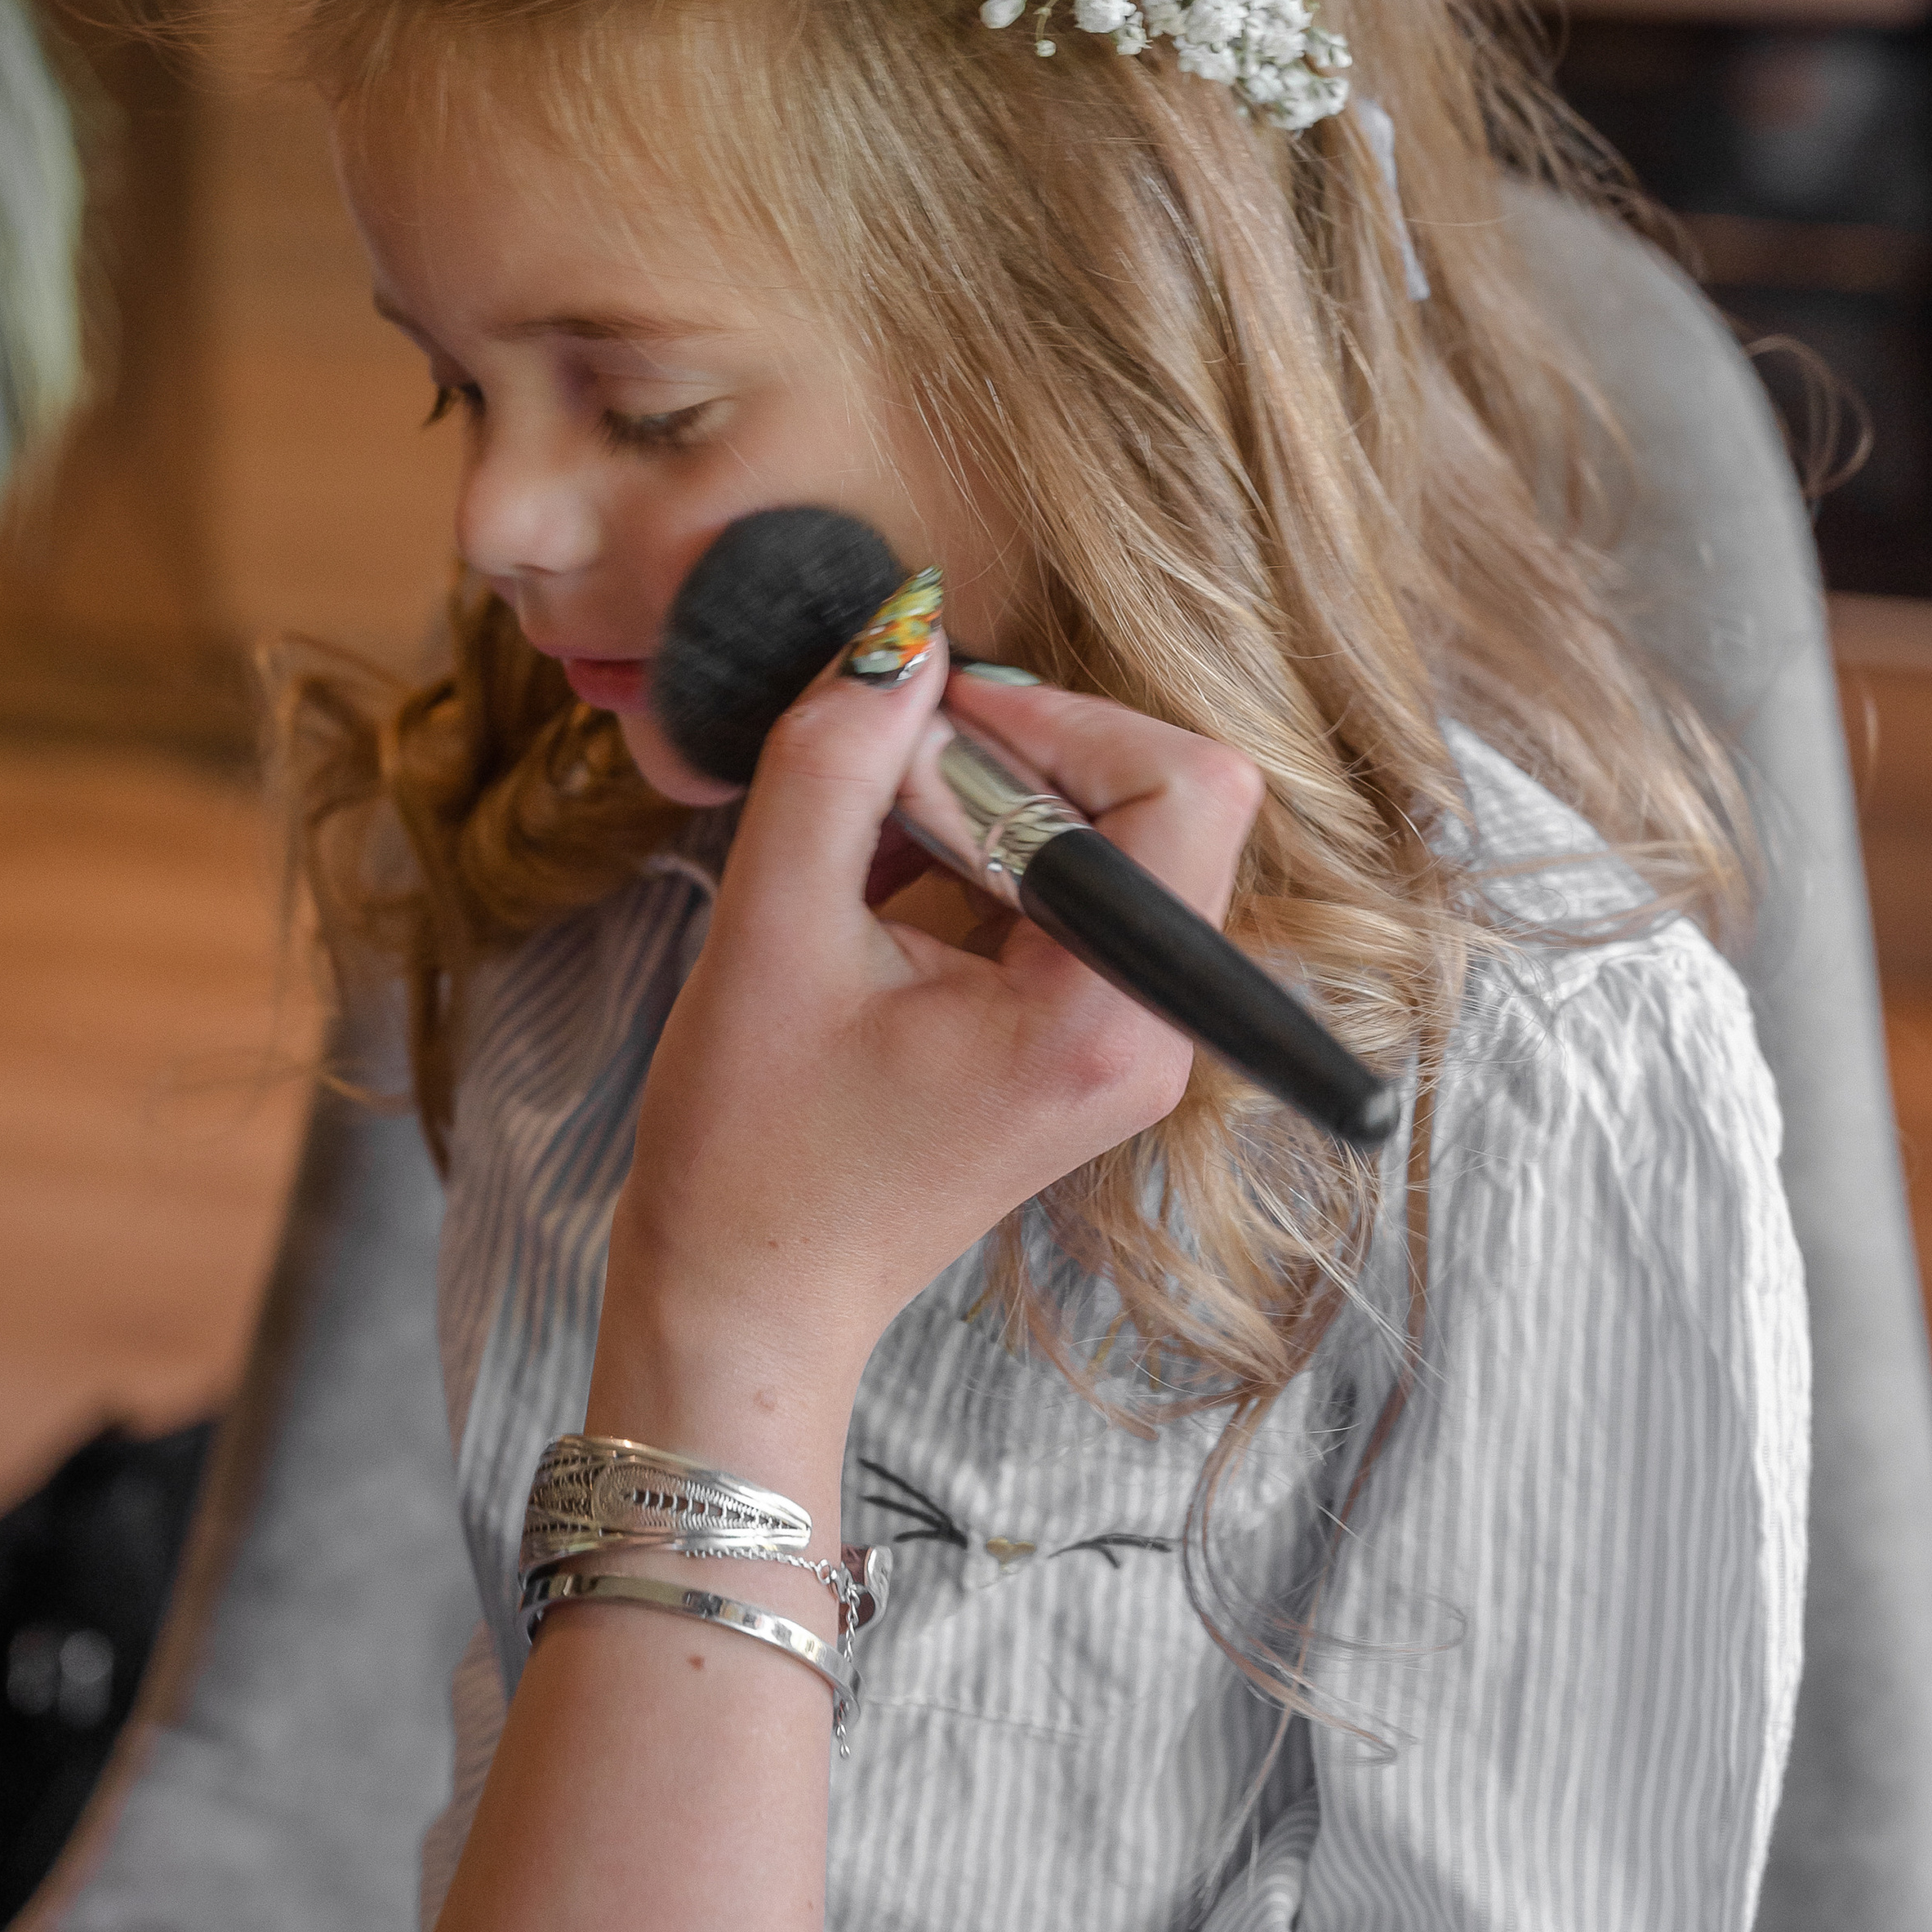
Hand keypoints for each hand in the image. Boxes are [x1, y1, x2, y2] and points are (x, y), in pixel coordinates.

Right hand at [597, 645, 1263, 1428]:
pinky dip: (980, 853)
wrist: (746, 1295)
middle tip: (890, 772)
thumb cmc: (751, 1149)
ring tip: (868, 837)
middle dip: (1021, 753)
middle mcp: (1150, 1030)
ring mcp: (1126, 1038)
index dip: (1065, 717)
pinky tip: (879, 882)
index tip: (937, 716)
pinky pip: (1068, 890)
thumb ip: (833, 763)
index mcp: (1105, 1019)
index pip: (1185, 788)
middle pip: (1159, 800)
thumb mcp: (770, 932)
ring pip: (1109, 835)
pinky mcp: (1083, 1037)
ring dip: (989, 801)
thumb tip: (898, 635)